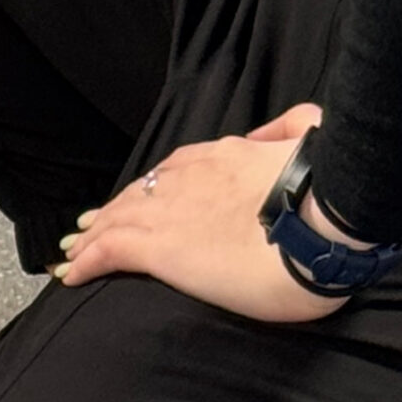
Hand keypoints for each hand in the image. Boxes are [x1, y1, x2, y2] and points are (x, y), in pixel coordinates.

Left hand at [53, 104, 343, 323]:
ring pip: (115, 219)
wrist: (324, 222)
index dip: (151, 188)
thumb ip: (289, 129)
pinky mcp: (160, 248)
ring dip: (92, 235)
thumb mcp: (313, 136)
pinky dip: (85, 261)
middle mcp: (187, 178)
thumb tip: (269, 134)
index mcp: (222, 156)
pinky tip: (70, 272)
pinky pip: (109, 251)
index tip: (139, 200)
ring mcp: (168, 210)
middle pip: (137, 194)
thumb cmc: (331, 190)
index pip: (173, 172)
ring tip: (74, 251)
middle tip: (91, 227)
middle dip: (113, 211)